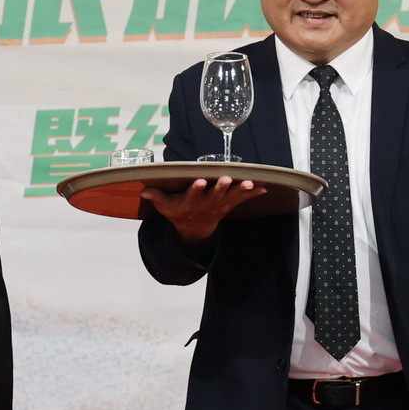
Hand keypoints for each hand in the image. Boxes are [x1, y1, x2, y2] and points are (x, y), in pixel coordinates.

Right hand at [142, 176, 260, 243]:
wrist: (194, 230)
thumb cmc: (179, 212)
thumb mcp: (165, 207)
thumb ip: (157, 197)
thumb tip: (144, 190)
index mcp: (190, 202)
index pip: (193, 195)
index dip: (196, 189)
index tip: (199, 181)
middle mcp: (207, 203)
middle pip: (215, 195)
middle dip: (220, 187)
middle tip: (225, 180)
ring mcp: (219, 205)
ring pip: (231, 197)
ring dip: (240, 190)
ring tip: (249, 184)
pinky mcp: (228, 205)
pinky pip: (242, 199)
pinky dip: (252, 194)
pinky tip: (263, 188)